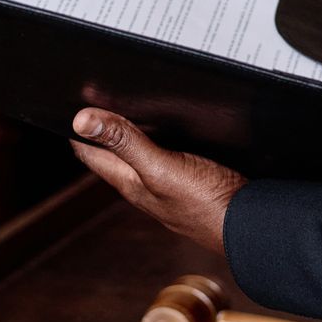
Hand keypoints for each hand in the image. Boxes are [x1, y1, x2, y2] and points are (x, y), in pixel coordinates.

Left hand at [71, 109, 246, 256]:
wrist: (253, 228)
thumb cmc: (208, 205)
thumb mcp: (161, 169)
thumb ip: (126, 144)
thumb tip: (81, 120)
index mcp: (130, 183)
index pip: (90, 152)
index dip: (77, 129)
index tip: (68, 101)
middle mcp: (144, 185)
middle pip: (112, 152)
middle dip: (101, 125)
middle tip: (95, 93)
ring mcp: (168, 186)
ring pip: (138, 153)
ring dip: (130, 130)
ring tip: (126, 101)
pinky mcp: (191, 181)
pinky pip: (166, 155)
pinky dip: (160, 137)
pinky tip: (170, 125)